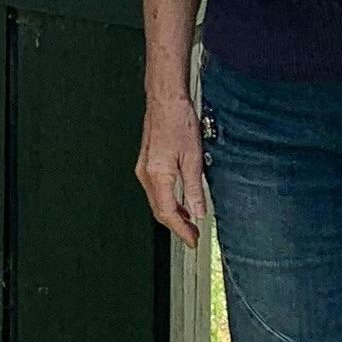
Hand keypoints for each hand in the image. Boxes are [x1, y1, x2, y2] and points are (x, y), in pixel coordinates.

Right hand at [137, 92, 206, 251]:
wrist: (165, 101)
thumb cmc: (178, 122)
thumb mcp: (193, 158)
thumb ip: (194, 188)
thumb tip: (197, 212)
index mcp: (158, 175)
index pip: (168, 213)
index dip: (181, 230)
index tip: (192, 240)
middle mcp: (146, 175)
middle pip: (159, 211)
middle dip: (176, 227)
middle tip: (193, 236)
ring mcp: (144, 169)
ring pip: (157, 202)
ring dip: (172, 215)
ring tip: (189, 222)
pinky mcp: (146, 163)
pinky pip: (155, 191)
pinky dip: (168, 201)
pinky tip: (180, 202)